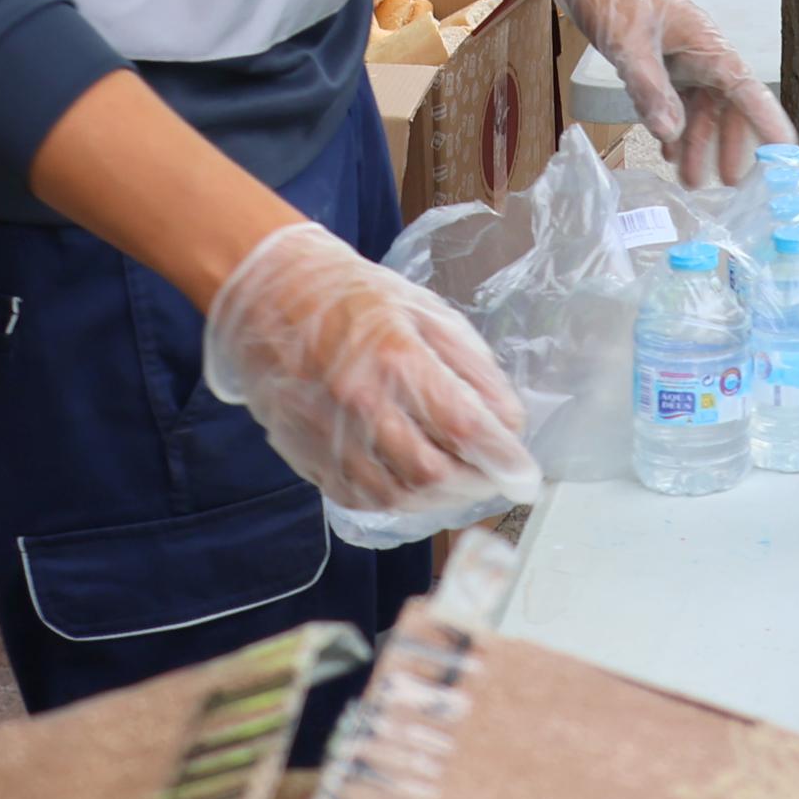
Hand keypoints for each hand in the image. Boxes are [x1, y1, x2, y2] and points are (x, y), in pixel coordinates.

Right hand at [201, 221, 540, 520]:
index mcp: (398, 358)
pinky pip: (360, 499)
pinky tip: (417, 484)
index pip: (464, 427)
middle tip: (496, 476)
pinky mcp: (306, 455)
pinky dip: (398, 501)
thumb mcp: (429, 314)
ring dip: (440, 500)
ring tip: (461, 482)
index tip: (526, 475)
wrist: (273, 297)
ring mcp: (328, 435)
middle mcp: (360, 403)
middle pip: (433, 473)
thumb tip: (509, 423)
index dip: (502, 459)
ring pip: (397, 497)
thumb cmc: (357, 299)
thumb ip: (473, 369)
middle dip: (476, 484)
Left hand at [549, 0, 796, 187]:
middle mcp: (702, 56)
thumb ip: (650, 88)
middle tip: (729, 183)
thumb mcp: (629, 44)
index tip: (785, 151)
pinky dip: (675, 129)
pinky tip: (670, 151)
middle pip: (728, 106)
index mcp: (707, 45)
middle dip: (730, 144)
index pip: (746, 88)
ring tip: (692, 180)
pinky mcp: (664, 67)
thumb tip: (671, 133)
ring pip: (701, 110)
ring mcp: (684, 62)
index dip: (767, 121)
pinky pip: (678, 104)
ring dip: (698, 144)